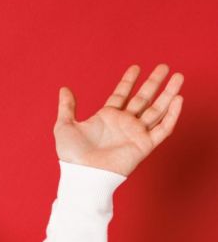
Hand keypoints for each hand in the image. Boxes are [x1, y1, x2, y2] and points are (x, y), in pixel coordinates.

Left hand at [54, 64, 183, 175]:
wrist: (82, 175)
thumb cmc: (71, 155)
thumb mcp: (65, 125)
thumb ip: (67, 106)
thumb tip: (64, 89)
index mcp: (106, 117)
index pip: (121, 94)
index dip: (128, 81)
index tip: (136, 67)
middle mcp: (124, 123)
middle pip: (143, 98)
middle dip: (154, 83)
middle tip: (164, 66)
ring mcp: (135, 133)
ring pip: (157, 109)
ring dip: (168, 94)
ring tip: (178, 76)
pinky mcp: (144, 145)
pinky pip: (163, 128)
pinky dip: (172, 115)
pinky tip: (178, 99)